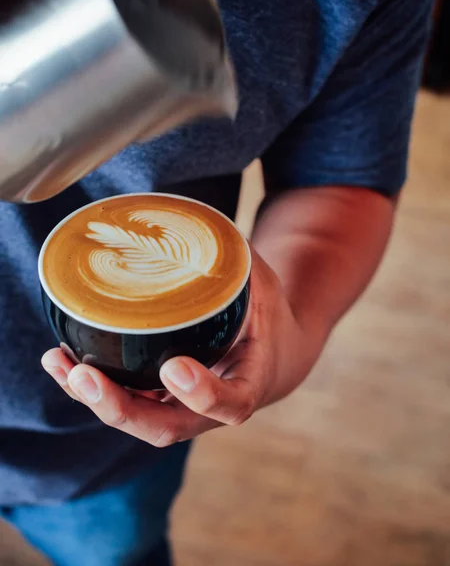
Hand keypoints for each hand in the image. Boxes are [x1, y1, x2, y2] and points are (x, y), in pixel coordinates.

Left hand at [41, 249, 323, 446]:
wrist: (268, 350)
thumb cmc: (264, 315)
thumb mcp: (261, 286)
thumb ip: (234, 265)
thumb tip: (191, 224)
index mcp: (249, 382)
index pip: (230, 403)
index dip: (202, 393)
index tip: (174, 365)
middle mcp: (211, 406)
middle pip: (166, 426)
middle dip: (122, 408)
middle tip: (86, 377)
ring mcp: (181, 405)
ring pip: (137, 417)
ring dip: (95, 398)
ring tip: (58, 363)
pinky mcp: (160, 396)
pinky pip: (126, 399)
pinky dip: (92, 385)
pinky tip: (61, 360)